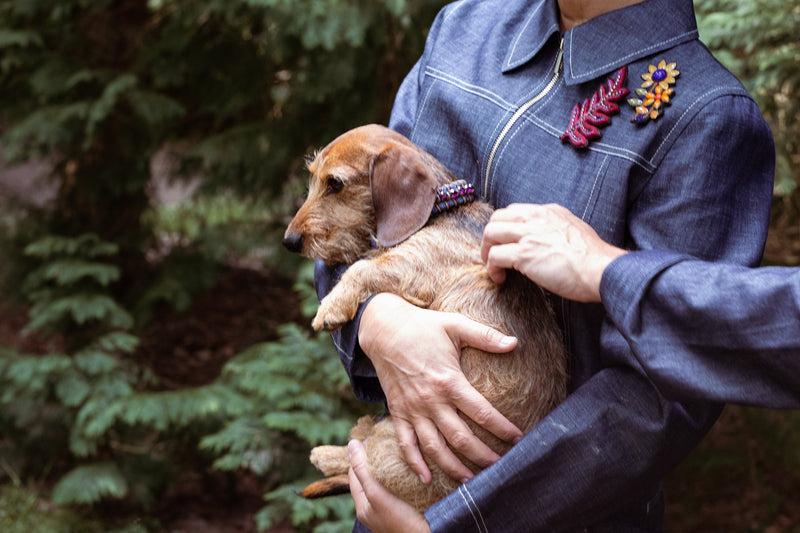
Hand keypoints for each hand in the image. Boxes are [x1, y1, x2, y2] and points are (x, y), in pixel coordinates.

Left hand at [349, 440, 431, 532]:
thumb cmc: (402, 521)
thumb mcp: (376, 494)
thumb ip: (362, 471)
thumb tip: (352, 444)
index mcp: (363, 507)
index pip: (355, 474)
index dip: (359, 454)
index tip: (371, 438)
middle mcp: (375, 509)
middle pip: (371, 477)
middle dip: (376, 459)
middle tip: (386, 441)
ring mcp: (391, 509)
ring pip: (386, 481)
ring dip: (391, 466)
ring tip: (399, 450)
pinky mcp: (406, 508)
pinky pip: (401, 487)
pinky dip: (403, 475)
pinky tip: (412, 467)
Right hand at [358, 293, 521, 482]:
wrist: (383, 329)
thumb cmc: (423, 326)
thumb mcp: (455, 325)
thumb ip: (485, 336)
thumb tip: (515, 343)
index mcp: (449, 381)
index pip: (481, 412)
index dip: (502, 429)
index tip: (518, 440)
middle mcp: (431, 400)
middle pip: (460, 438)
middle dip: (482, 456)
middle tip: (500, 469)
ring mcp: (413, 409)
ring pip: (435, 448)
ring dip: (453, 467)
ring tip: (472, 481)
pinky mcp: (398, 412)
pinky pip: (406, 443)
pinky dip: (415, 463)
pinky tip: (427, 479)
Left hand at [480, 203, 626, 301]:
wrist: (602, 269)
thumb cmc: (594, 259)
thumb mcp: (575, 232)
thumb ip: (557, 232)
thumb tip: (547, 244)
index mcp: (549, 212)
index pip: (515, 211)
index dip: (505, 227)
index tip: (506, 242)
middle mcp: (536, 218)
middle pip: (497, 217)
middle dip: (490, 236)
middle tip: (493, 254)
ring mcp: (528, 234)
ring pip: (490, 233)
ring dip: (486, 251)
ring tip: (493, 267)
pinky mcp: (524, 254)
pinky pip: (494, 256)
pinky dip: (491, 268)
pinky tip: (500, 278)